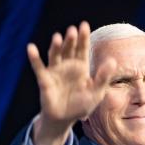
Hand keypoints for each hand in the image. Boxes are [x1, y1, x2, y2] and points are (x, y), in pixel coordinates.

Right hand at [27, 21, 116, 144]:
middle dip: (70, 40)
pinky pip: (39, 67)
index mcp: (81, 66)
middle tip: (72, 30)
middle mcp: (67, 65)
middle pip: (69, 49)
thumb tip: (112, 61)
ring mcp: (55, 71)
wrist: (64, 119)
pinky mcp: (44, 80)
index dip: (83, 38)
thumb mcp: (96, 92)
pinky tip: (31, 48)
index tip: (83, 25)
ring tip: (58, 37)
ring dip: (56, 46)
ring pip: (55, 55)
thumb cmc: (81, 105)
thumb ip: (103, 77)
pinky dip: (34, 58)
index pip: (82, 49)